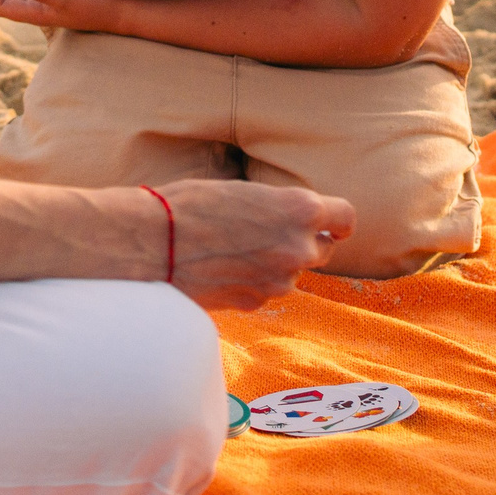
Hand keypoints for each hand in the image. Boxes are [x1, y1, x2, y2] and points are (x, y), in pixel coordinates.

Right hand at [155, 179, 355, 308]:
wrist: (150, 243)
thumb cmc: (188, 205)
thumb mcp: (243, 191)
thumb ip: (276, 208)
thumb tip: (288, 221)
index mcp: (300, 209)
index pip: (345, 218)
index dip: (337, 221)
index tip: (332, 224)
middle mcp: (299, 247)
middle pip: (324, 249)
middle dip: (304, 243)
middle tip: (269, 234)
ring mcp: (279, 280)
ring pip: (292, 273)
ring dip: (275, 265)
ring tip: (234, 250)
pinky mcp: (256, 303)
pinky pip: (266, 292)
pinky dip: (252, 283)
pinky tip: (222, 269)